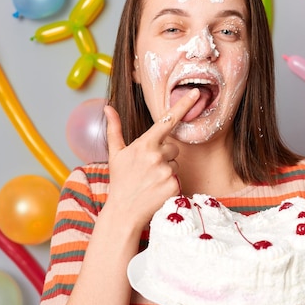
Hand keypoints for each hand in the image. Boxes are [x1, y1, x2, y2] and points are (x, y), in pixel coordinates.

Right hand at [103, 88, 200, 228]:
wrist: (124, 211)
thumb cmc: (120, 181)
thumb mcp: (115, 154)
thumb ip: (114, 129)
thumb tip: (108, 107)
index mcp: (144, 144)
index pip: (167, 120)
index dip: (183, 105)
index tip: (196, 93)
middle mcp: (157, 155)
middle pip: (173, 147)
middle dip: (164, 155)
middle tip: (148, 169)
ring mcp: (166, 171)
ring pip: (176, 163)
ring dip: (167, 170)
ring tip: (151, 180)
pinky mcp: (174, 186)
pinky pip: (179, 178)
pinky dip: (170, 183)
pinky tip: (157, 190)